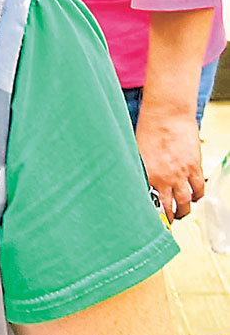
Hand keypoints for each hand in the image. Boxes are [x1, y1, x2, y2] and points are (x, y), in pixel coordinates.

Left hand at [135, 104, 203, 223]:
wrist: (167, 115)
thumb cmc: (148, 128)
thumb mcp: (136, 150)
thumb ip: (139, 167)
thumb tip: (137, 179)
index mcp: (147, 174)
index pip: (149, 200)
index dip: (150, 212)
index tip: (148, 219)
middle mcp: (164, 177)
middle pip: (169, 205)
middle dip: (169, 216)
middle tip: (168, 219)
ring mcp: (181, 173)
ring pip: (186, 201)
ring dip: (184, 210)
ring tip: (182, 212)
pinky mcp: (194, 167)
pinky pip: (199, 188)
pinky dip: (198, 196)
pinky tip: (195, 198)